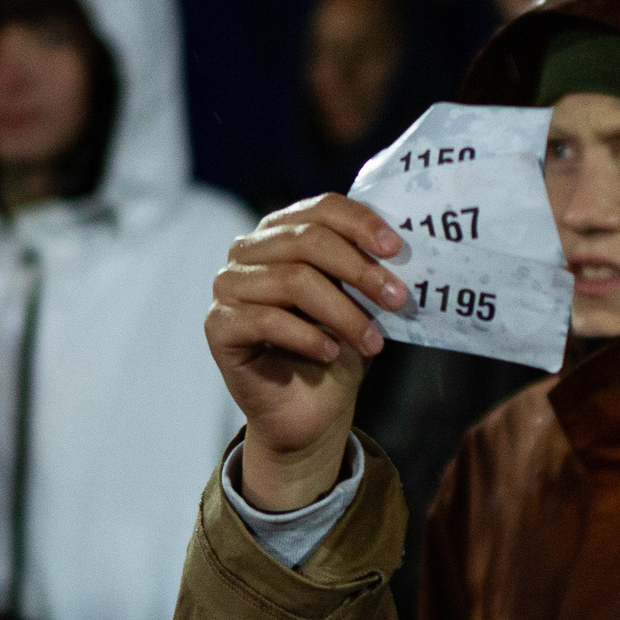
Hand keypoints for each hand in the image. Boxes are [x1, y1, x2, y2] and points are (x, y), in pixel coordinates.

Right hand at [207, 194, 407, 510]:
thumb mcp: (358, 303)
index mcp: (283, 231)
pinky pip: (267, 319)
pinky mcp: (219, 324)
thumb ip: (368, 270)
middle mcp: (249, 250)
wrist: (309, 411)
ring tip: (372, 342)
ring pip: (292, 280)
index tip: (397, 249)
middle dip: (360, 270)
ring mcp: (228, 285)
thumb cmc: (335, 348)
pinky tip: (330, 353)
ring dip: (342, 313)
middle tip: (398, 300)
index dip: (361, 223)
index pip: (322, 208)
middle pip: (307, 240)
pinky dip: (307, 337)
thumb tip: (400, 251)